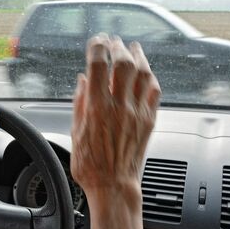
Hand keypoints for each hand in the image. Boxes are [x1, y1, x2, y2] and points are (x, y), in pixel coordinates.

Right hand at [70, 34, 159, 195]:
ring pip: (143, 74)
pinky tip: (146, 73)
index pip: (98, 65)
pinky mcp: (149, 121)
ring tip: (133, 48)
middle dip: (118, 47)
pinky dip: (150, 78)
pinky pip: (155, 92)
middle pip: (124, 63)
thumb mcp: (75, 132)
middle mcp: (119, 106)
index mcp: (96, 107)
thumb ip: (79, 102)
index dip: (97, 47)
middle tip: (114, 42)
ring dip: (138, 57)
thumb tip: (82, 81)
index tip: (96, 41)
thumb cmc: (91, 165)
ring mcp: (137, 113)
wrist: (114, 186)